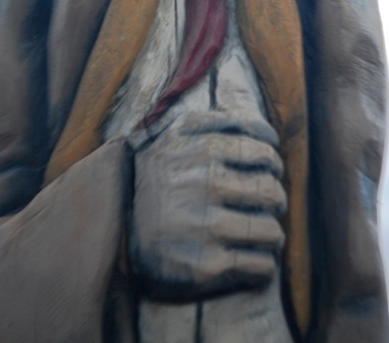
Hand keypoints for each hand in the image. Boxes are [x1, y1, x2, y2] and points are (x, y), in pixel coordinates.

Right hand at [129, 109, 286, 299]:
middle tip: (269, 203)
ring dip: (272, 233)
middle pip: (270, 190)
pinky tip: (255, 260)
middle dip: (276, 198)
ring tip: (265, 234)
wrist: (113, 227)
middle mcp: (205, 181)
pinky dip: (263, 264)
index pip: (261, 149)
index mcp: (202, 147)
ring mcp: (205, 224)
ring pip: (269, 229)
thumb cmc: (156, 176)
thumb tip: (268, 134)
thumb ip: (218, 122)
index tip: (271, 168)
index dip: (272, 159)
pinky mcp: (204, 264)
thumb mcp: (176, 134)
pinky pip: (258, 265)